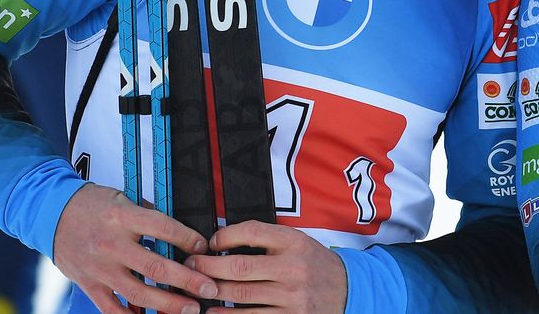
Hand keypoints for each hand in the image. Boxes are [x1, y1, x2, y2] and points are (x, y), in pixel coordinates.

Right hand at [52, 183, 217, 313]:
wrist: (50, 213)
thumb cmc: (89, 204)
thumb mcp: (122, 196)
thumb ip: (148, 214)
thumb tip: (178, 229)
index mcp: (122, 217)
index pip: (164, 229)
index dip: (189, 239)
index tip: (204, 247)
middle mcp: (112, 244)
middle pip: (157, 267)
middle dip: (188, 280)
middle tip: (209, 288)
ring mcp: (100, 268)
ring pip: (138, 292)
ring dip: (168, 304)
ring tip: (190, 308)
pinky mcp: (90, 284)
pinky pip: (112, 308)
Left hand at [186, 221, 348, 312]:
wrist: (348, 290)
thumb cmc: (315, 264)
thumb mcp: (297, 241)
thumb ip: (266, 239)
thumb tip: (223, 239)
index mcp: (294, 242)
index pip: (250, 232)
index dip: (223, 236)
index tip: (210, 242)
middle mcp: (293, 268)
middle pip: (238, 267)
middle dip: (207, 266)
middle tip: (191, 265)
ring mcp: (291, 296)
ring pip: (240, 295)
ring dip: (212, 292)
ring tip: (195, 289)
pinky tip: (213, 313)